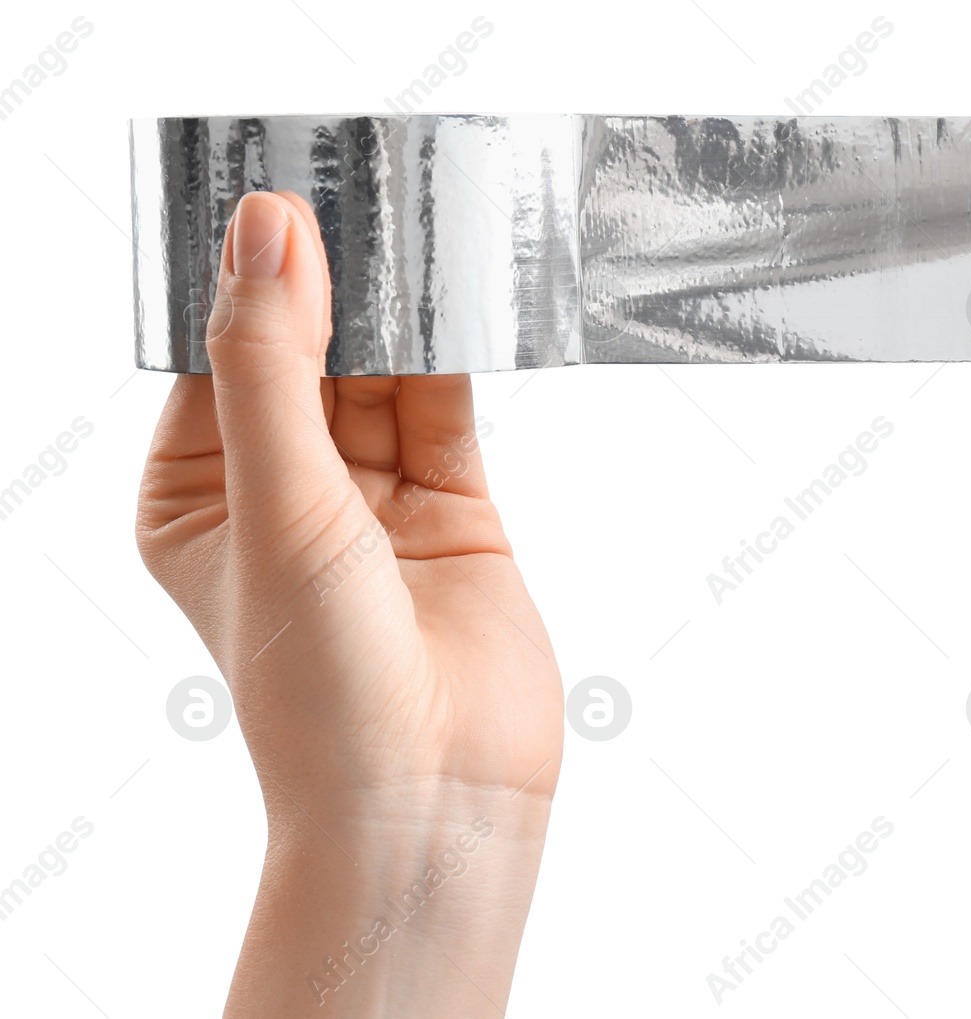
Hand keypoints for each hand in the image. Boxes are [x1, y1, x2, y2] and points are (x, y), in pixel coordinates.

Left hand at [137, 190, 562, 1016]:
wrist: (434, 800)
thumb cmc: (320, 689)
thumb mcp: (277, 506)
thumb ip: (273, 365)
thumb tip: (266, 231)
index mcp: (199, 494)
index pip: (217, 355)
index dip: (245, 276)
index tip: (278, 193)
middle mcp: (283, 491)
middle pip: (303, 353)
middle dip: (327, 282)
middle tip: (357, 190)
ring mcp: (371, 500)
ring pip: (380, 372)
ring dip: (394, 308)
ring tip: (412, 219)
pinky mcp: (453, 508)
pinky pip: (445, 407)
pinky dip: (453, 351)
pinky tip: (458, 293)